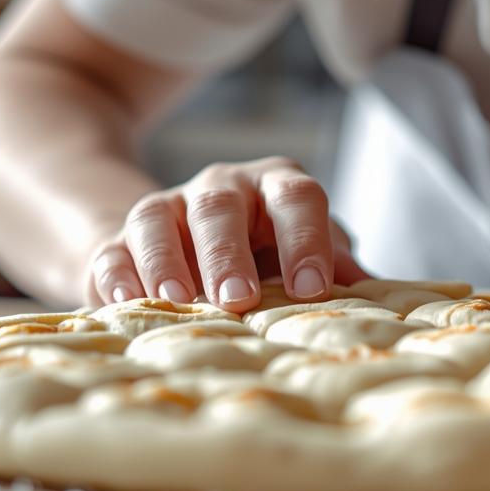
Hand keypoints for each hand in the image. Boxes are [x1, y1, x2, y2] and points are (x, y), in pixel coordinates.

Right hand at [85, 157, 372, 311]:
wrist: (189, 247)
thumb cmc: (268, 259)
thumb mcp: (305, 258)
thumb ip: (336, 272)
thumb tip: (377, 301)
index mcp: (276, 188)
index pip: (297, 198)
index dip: (306, 240)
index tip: (313, 290)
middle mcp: (221, 188)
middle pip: (221, 206)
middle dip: (228, 252)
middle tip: (239, 297)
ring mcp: (166, 208)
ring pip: (159, 218)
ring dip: (167, 260)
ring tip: (179, 301)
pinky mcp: (120, 238)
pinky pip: (112, 249)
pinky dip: (118, 275)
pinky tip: (127, 302)